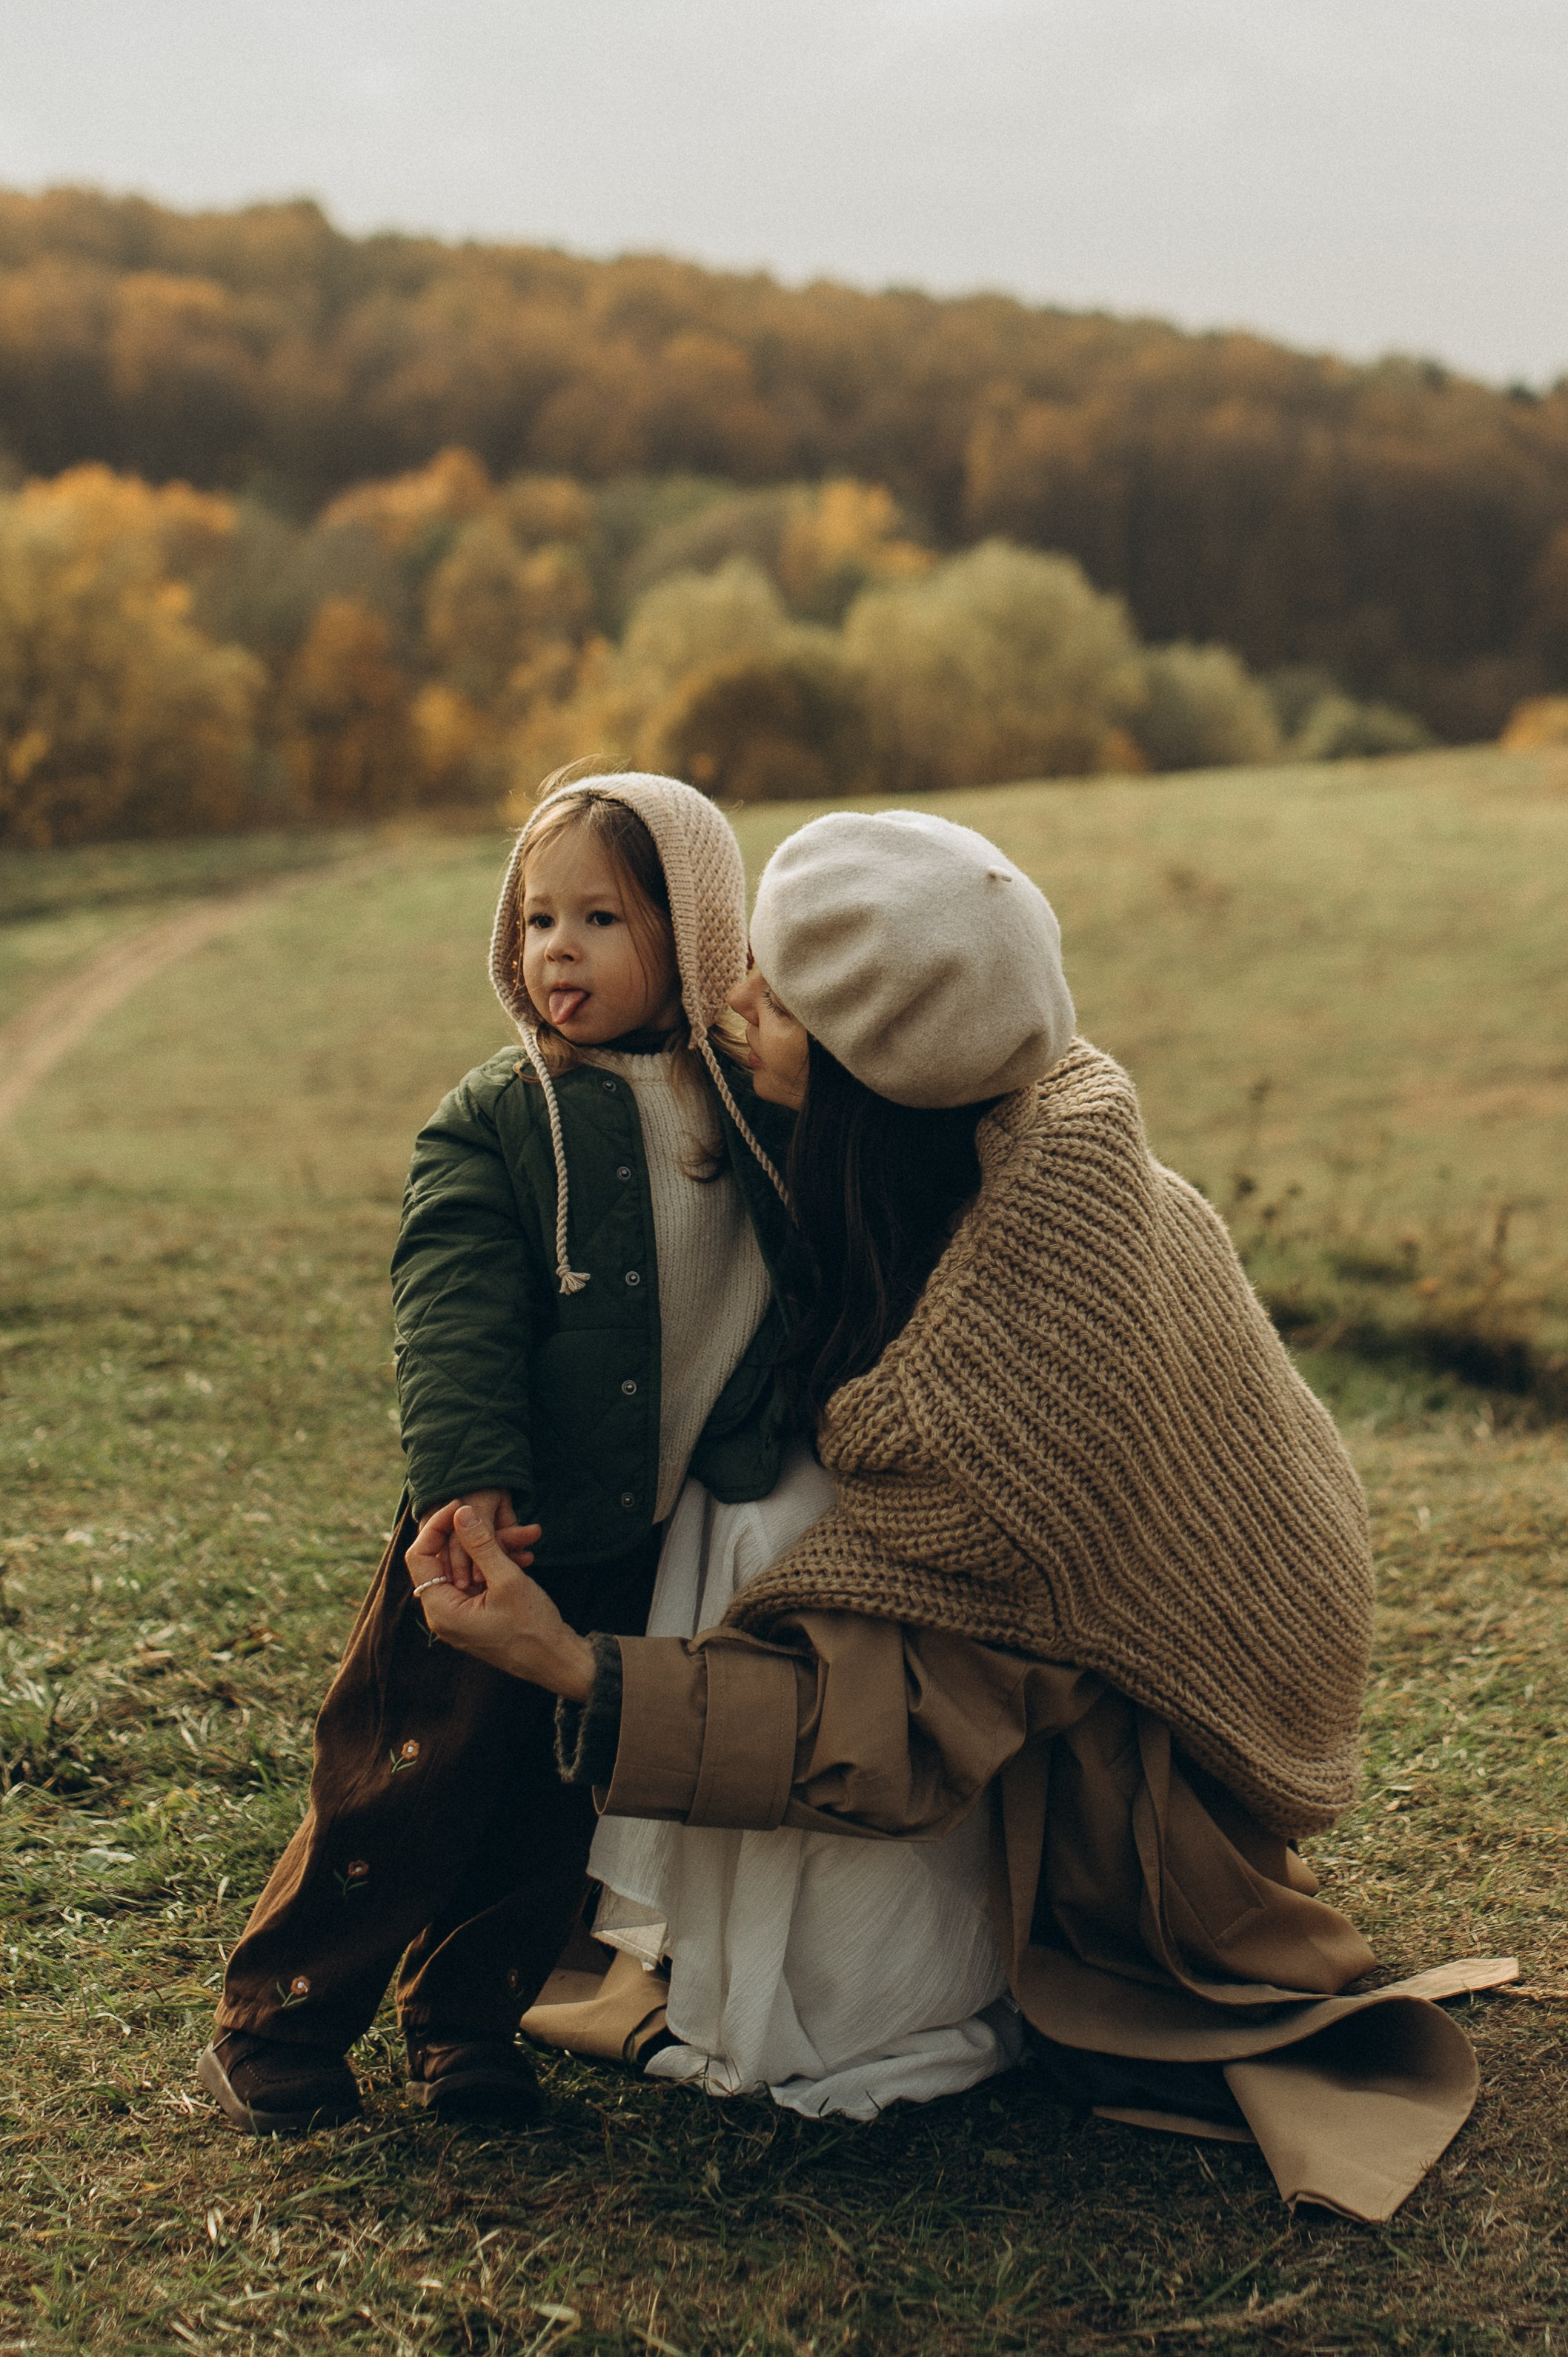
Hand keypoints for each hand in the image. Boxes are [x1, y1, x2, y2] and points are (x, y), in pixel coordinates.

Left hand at [405, 1502, 595, 1700]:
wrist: (556, 1661)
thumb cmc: (533, 1627)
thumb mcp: (507, 1580)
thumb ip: (481, 1544)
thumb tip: (460, 1512)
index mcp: (441, 1609)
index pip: (420, 1555)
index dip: (436, 1526)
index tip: (461, 1505)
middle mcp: (442, 1614)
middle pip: (440, 1560)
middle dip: (469, 1536)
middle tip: (493, 1516)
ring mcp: (458, 1616)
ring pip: (462, 1568)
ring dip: (488, 1549)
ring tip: (522, 1537)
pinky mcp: (474, 1615)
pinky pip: (476, 1581)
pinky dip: (493, 1565)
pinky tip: (522, 1556)